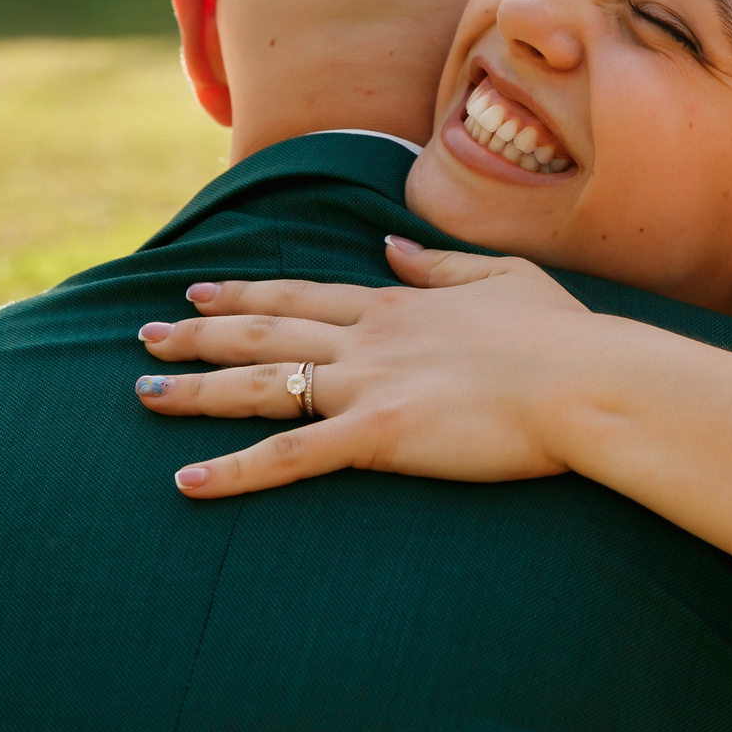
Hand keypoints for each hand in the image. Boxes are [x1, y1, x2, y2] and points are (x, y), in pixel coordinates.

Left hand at [133, 237, 599, 496]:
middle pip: (263, 334)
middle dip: (198, 333)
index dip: (245, 293)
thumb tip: (392, 247)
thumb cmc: (564, 336)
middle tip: (145, 336)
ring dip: (195, 390)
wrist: (588, 379)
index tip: (199, 289)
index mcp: (398, 305)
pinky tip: (187, 483)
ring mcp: (369, 384)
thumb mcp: (503, 277)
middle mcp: (369, 339)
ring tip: (143, 394)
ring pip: (260, 387)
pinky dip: (235, 471)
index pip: (302, 296)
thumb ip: (438, 265)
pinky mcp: (380, 435)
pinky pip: (290, 457)